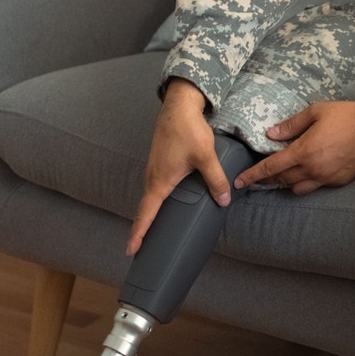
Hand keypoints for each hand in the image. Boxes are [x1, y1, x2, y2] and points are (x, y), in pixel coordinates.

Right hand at [127, 78, 230, 255]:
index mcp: (160, 181)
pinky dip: (157, 200)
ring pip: (151, 198)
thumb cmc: (188, 130)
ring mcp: (154, 169)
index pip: (146, 214)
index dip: (139, 234)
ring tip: (152, 232)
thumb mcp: (206, 157)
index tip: (131, 250)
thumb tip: (224, 200)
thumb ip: (216, 179)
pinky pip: (156, 187)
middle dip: (143, 229)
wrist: (179, 105)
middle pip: (146, 209)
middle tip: (141, 248)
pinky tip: (167, 204)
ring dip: (149, 214)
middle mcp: (153, 177)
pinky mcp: (160, 162)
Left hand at [234, 92, 354, 195]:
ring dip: (286, 183)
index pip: (271, 168)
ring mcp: (326, 178)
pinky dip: (307, 182)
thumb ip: (291, 125)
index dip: (253, 175)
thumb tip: (271, 134)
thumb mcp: (315, 112)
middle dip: (267, 180)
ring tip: (282, 176)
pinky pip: (316, 186)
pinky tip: (308, 172)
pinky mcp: (339, 181)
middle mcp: (312, 170)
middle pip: (282, 180)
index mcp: (303, 152)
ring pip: (298, 188)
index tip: (240, 181)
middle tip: (257, 178)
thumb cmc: (346, 116)